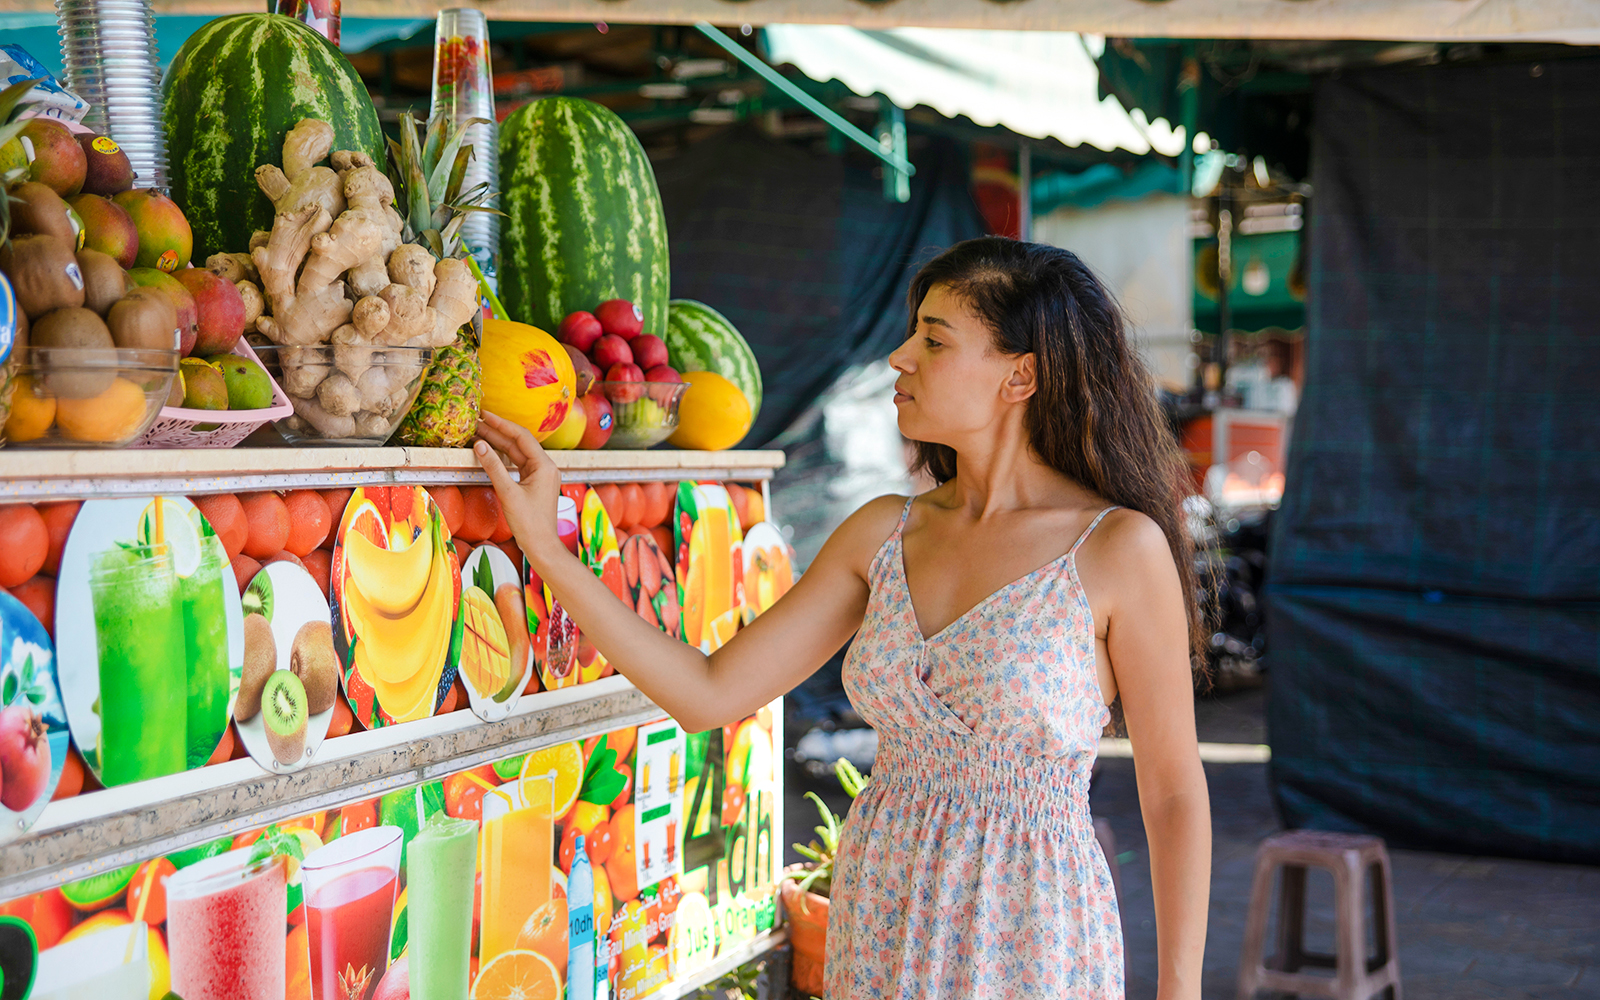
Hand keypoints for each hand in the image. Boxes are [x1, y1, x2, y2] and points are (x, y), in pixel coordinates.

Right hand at [473, 411, 563, 567]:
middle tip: (476, 422)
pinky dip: (503, 458)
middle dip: (497, 432)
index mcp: (545, 465)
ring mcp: (540, 475)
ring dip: (498, 444)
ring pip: (517, 453)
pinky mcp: (534, 483)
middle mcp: (545, 467)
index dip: (501, 424)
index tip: (485, 415)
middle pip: (519, 443)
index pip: (521, 436)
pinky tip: (488, 452)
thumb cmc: (529, 524)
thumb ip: (494, 467)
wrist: (541, 546)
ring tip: (478, 434)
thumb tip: (480, 445)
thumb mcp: (508, 493)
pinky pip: (517, 464)